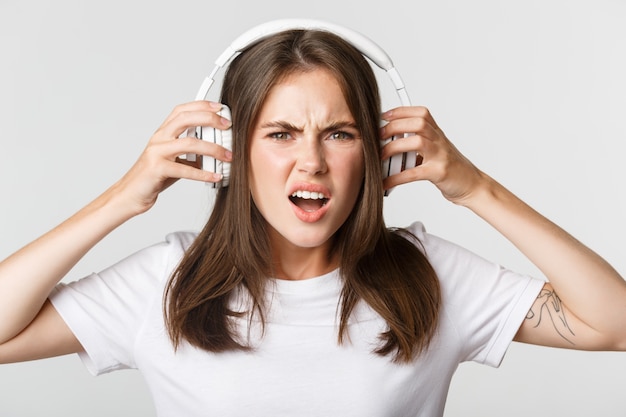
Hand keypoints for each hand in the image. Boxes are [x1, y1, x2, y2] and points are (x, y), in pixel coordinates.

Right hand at [111, 100, 232, 214]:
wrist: (131, 194)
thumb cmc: (154, 177)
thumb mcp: (175, 159)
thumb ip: (192, 152)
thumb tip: (216, 149)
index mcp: (163, 133)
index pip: (182, 111)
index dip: (201, 105)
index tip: (219, 107)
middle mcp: (159, 139)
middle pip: (185, 119)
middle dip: (209, 119)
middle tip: (227, 126)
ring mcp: (157, 152)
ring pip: (189, 143)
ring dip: (213, 149)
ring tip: (228, 156)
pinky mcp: (157, 169)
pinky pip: (185, 169)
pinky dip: (204, 173)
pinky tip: (216, 176)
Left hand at [380, 106, 483, 204]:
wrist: (473, 186)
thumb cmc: (451, 169)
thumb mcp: (435, 151)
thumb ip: (416, 145)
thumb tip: (389, 143)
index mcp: (437, 134)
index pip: (421, 114)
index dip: (402, 111)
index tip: (385, 115)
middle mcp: (440, 141)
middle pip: (417, 124)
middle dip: (394, 127)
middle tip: (378, 136)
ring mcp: (441, 156)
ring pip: (417, 142)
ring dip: (394, 148)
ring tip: (380, 157)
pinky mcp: (439, 173)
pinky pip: (414, 173)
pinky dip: (396, 177)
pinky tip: (386, 181)